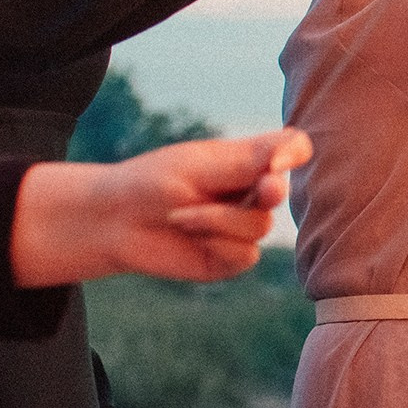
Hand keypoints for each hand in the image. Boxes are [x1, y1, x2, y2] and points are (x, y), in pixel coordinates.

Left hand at [10, 129, 308, 288]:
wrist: (113, 222)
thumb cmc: (152, 183)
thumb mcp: (200, 166)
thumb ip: (247, 163)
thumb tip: (289, 160)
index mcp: (248, 160)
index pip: (292, 149)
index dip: (294, 153)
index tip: (277, 161)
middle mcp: (251, 192)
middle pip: (279, 190)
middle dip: (267, 190)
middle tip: (260, 189)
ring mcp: (243, 227)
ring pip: (260, 226)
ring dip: (218, 220)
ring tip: (180, 215)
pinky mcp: (231, 258)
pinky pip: (245, 254)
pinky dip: (215, 243)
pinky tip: (188, 236)